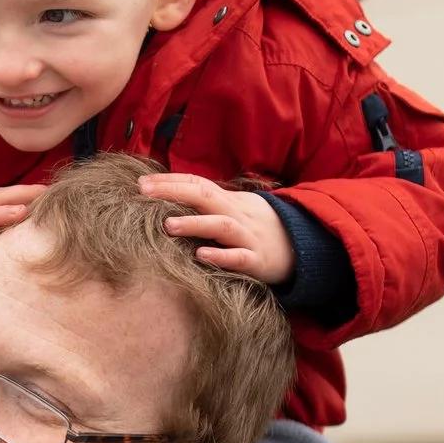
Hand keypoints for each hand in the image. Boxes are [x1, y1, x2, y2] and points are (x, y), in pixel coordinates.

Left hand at [139, 173, 295, 285]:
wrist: (303, 246)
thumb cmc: (256, 228)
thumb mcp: (233, 209)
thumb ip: (205, 205)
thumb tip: (167, 197)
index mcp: (228, 201)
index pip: (197, 183)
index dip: (170, 181)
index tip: (140, 182)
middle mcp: (236, 214)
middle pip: (205, 196)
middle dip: (174, 192)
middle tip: (143, 193)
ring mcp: (247, 237)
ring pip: (221, 226)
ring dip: (194, 224)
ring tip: (168, 225)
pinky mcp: (257, 261)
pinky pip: (239, 258)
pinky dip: (221, 257)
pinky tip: (201, 256)